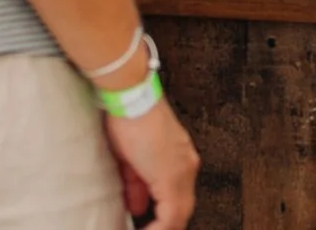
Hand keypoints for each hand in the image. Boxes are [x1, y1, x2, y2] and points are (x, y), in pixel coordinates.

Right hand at [104, 102, 198, 228]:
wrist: (132, 99)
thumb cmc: (128, 119)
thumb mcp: (130, 159)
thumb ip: (137, 184)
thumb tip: (137, 206)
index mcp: (178, 159)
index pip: (177, 199)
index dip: (163, 219)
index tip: (148, 225)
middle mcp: (186, 165)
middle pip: (182, 209)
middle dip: (163, 225)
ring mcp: (182, 170)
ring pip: (180, 213)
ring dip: (162, 227)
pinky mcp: (172, 175)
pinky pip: (172, 214)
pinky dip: (159, 228)